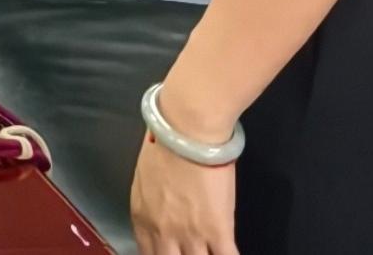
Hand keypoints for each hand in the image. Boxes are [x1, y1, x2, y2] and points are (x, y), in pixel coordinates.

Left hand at [129, 139, 241, 254]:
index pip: (148, 254)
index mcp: (142, 218)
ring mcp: (191, 235)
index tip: (170, 253)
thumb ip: (152, 203)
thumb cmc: (165, 143)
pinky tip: (230, 253)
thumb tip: (163, 210)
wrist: (187, 131)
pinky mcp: (218, 230)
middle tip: (190, 252)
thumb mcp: (145, 179)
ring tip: (209, 251)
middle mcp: (163, 232)